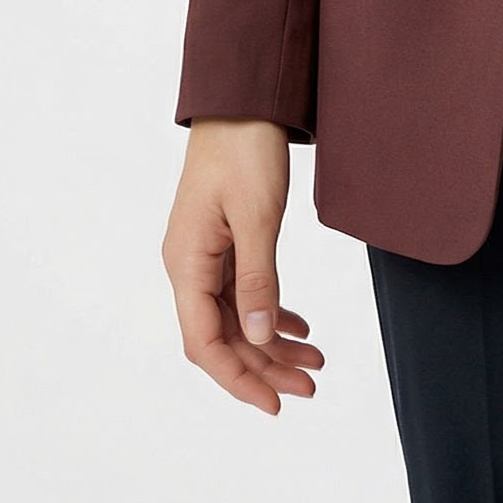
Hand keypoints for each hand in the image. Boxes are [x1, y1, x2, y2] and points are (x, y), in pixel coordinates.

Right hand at [162, 119, 324, 413]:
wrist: (243, 98)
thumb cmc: (244, 148)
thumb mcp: (258, 216)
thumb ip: (259, 280)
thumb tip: (261, 338)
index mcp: (187, 263)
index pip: (206, 343)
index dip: (239, 379)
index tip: (276, 403)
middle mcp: (189, 265)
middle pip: (224, 337)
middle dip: (265, 367)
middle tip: (312, 385)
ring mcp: (205, 254)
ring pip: (237, 317)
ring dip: (272, 343)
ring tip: (315, 361)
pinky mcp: (224, 241)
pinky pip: (243, 292)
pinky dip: (271, 312)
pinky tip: (299, 326)